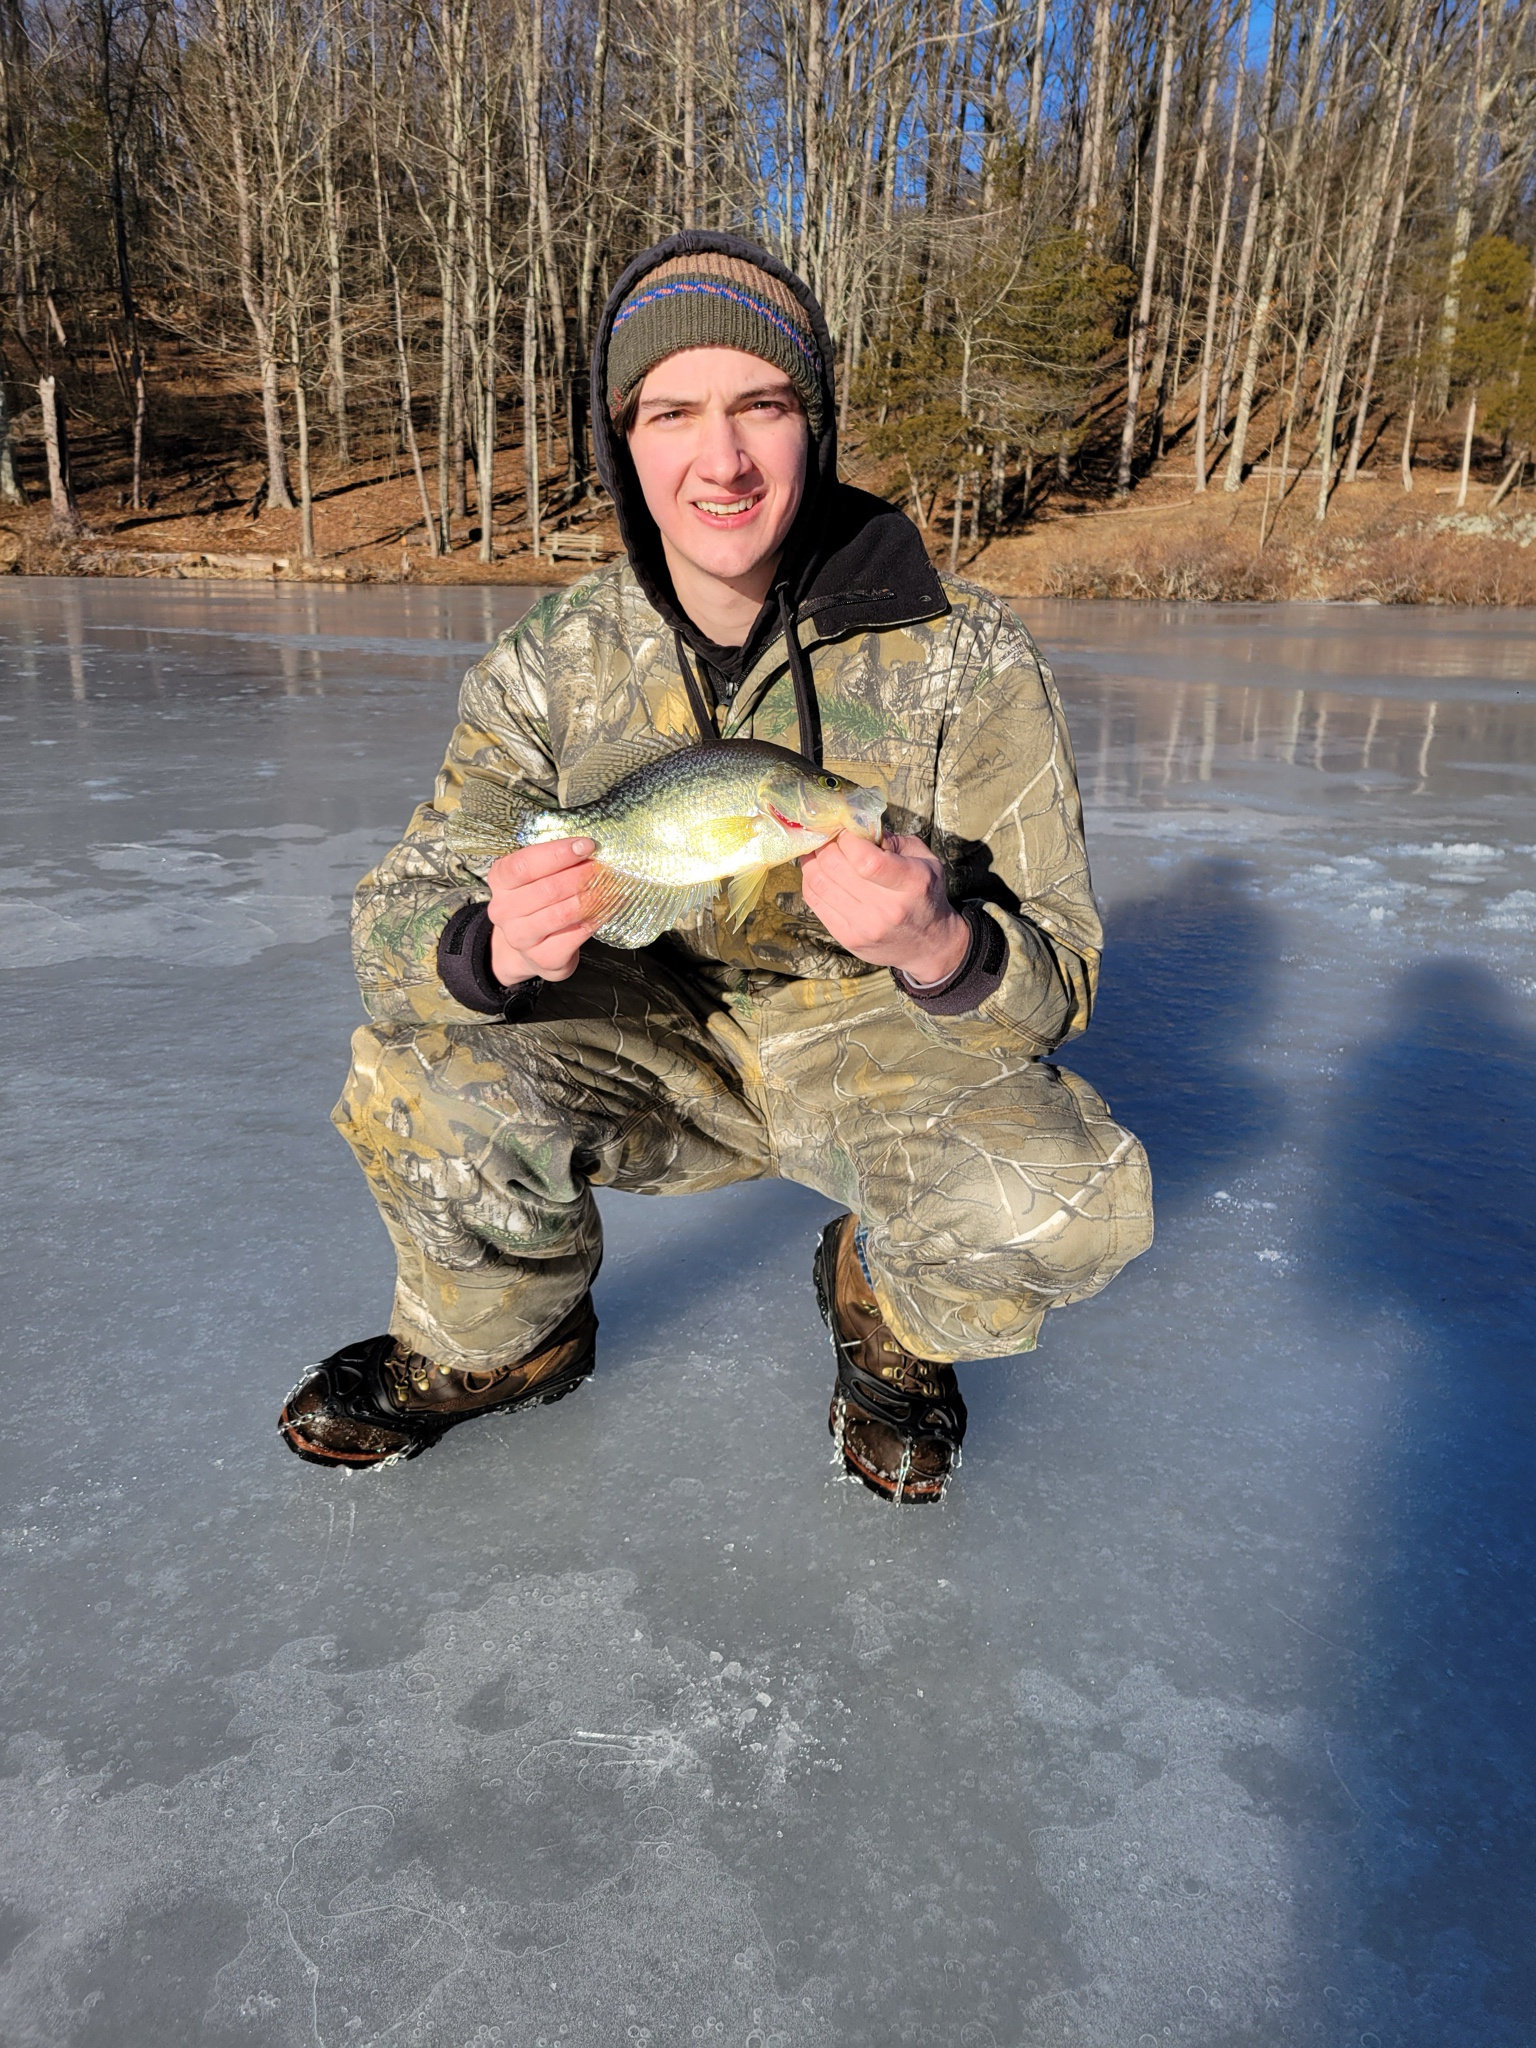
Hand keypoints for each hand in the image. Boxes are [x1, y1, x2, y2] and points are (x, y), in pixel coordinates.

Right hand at [486, 838, 599, 985]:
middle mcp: (504, 910)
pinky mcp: (543, 958)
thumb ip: (555, 860)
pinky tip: (607, 908)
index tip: (587, 845)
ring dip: (592, 897)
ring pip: (562, 913)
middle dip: (582, 875)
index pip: (524, 865)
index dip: (558, 854)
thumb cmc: (538, 901)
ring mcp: (520, 937)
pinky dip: (596, 919)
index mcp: (500, 880)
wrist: (531, 946)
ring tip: (610, 885)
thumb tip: (589, 847)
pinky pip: (575, 935)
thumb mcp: (536, 875)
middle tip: (604, 867)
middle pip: (547, 889)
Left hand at [798, 830, 969, 983]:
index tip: (846, 829)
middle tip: (827, 835)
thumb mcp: (925, 859)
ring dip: (813, 859)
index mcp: (912, 883)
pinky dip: (810, 879)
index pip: (866, 860)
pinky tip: (816, 869)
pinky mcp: (848, 939)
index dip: (847, 839)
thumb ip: (893, 841)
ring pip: (819, 882)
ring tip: (817, 848)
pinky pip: (815, 902)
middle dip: (826, 844)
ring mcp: (866, 927)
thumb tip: (856, 826)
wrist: (929, 944)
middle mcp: (888, 909)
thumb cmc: (925, 893)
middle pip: (836, 867)